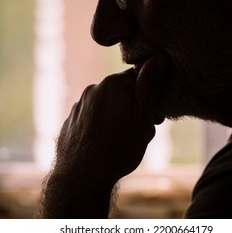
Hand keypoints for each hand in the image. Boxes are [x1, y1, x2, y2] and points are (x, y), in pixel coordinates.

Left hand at [54, 53, 171, 182]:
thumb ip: (150, 84)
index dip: (152, 98)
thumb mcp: (143, 115)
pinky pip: (94, 119)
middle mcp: (93, 89)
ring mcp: (80, 106)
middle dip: (136, 109)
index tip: (155, 118)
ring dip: (120, 119)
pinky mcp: (72, 121)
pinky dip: (103, 127)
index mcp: (112, 83)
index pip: (140, 79)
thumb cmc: (118, 147)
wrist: (81, 176)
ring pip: (110, 107)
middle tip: (142, 133)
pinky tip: (106, 145)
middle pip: (124, 93)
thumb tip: (159, 56)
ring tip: (124, 142)